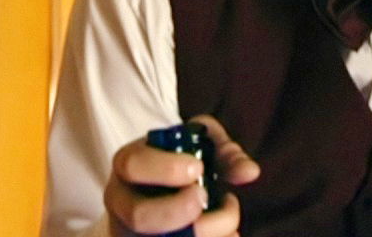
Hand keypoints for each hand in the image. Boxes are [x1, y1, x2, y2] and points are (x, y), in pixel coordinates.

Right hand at [105, 114, 260, 236]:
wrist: (164, 190)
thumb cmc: (183, 162)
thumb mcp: (202, 144)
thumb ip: (225, 152)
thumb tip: (249, 173)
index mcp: (129, 165)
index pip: (133, 165)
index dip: (166, 168)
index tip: (198, 169)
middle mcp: (123, 202)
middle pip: (139, 216)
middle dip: (178, 210)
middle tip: (204, 198)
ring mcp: (131, 232)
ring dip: (204, 233)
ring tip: (228, 213)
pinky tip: (230, 234)